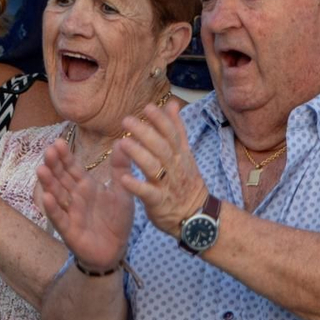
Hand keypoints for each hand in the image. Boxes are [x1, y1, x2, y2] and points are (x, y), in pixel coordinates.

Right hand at [36, 138, 133, 271]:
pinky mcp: (69, 230)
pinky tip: (47, 198)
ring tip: (41, 169)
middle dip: (54, 165)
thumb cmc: (117, 220)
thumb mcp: (123, 192)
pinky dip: (53, 209)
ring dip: (49, 183)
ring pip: (57, 195)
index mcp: (86, 186)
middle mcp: (75, 197)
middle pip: (61, 178)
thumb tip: (122, 141)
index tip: (58, 142)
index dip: (65, 157)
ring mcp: (70, 213)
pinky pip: (60, 218)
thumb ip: (121, 168)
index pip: (73, 168)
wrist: (116, 249)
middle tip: (48, 151)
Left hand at [113, 100, 208, 238]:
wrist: (196, 215)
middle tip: (127, 121)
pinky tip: (123, 178)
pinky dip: (136, 186)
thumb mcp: (185, 154)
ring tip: (123, 143)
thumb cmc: (185, 182)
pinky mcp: (159, 202)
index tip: (147, 107)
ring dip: (139, 154)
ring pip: (154, 167)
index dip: (160, 120)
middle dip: (145, 132)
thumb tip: (172, 104)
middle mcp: (174, 167)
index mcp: (180, 155)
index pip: (172, 133)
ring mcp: (167, 185)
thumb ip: (177, 130)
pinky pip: (147, 193)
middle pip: (161, 147)